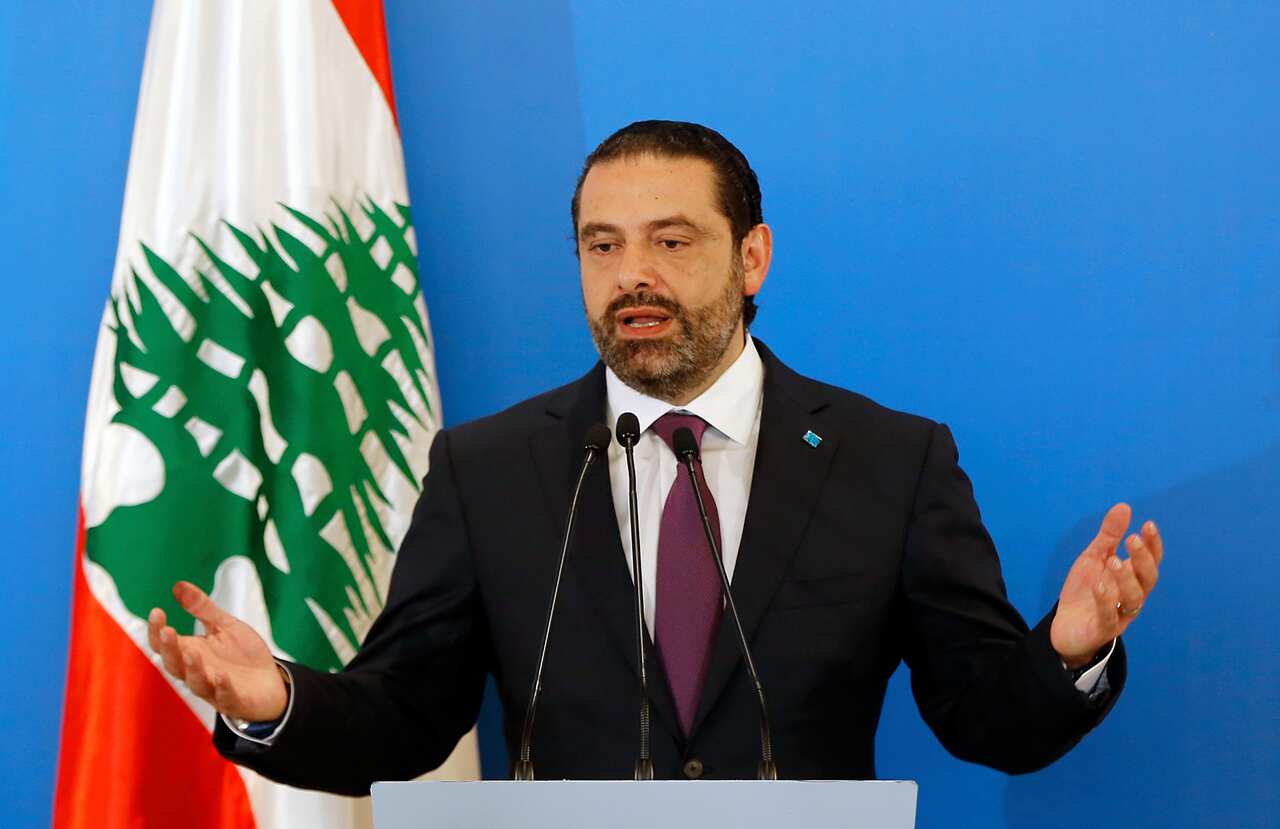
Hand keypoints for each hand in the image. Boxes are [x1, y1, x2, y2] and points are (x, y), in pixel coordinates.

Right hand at [146, 581, 288, 721]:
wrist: (271, 683)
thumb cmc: (243, 656)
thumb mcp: (225, 626)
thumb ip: (202, 608)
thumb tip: (178, 585)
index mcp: (192, 652)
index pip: (165, 644)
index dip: (157, 630)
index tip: (157, 612)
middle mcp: (198, 672)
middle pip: (174, 664)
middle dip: (169, 649)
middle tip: (168, 631)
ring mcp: (214, 688)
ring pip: (196, 683)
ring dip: (193, 668)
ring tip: (192, 652)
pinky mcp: (234, 701)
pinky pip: (225, 696)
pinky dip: (222, 687)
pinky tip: (222, 677)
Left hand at [1050, 503, 1162, 668]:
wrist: (1066, 625)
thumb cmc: (1085, 590)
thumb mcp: (1094, 558)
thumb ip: (1109, 536)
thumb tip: (1124, 506)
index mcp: (1132, 578)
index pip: (1150, 561)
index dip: (1153, 545)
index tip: (1148, 525)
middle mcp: (1132, 597)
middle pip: (1148, 580)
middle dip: (1143, 559)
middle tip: (1132, 540)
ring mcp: (1120, 615)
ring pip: (1134, 599)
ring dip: (1126, 578)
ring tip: (1114, 561)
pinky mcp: (1103, 629)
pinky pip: (1110, 617)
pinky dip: (1106, 600)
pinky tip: (1099, 585)